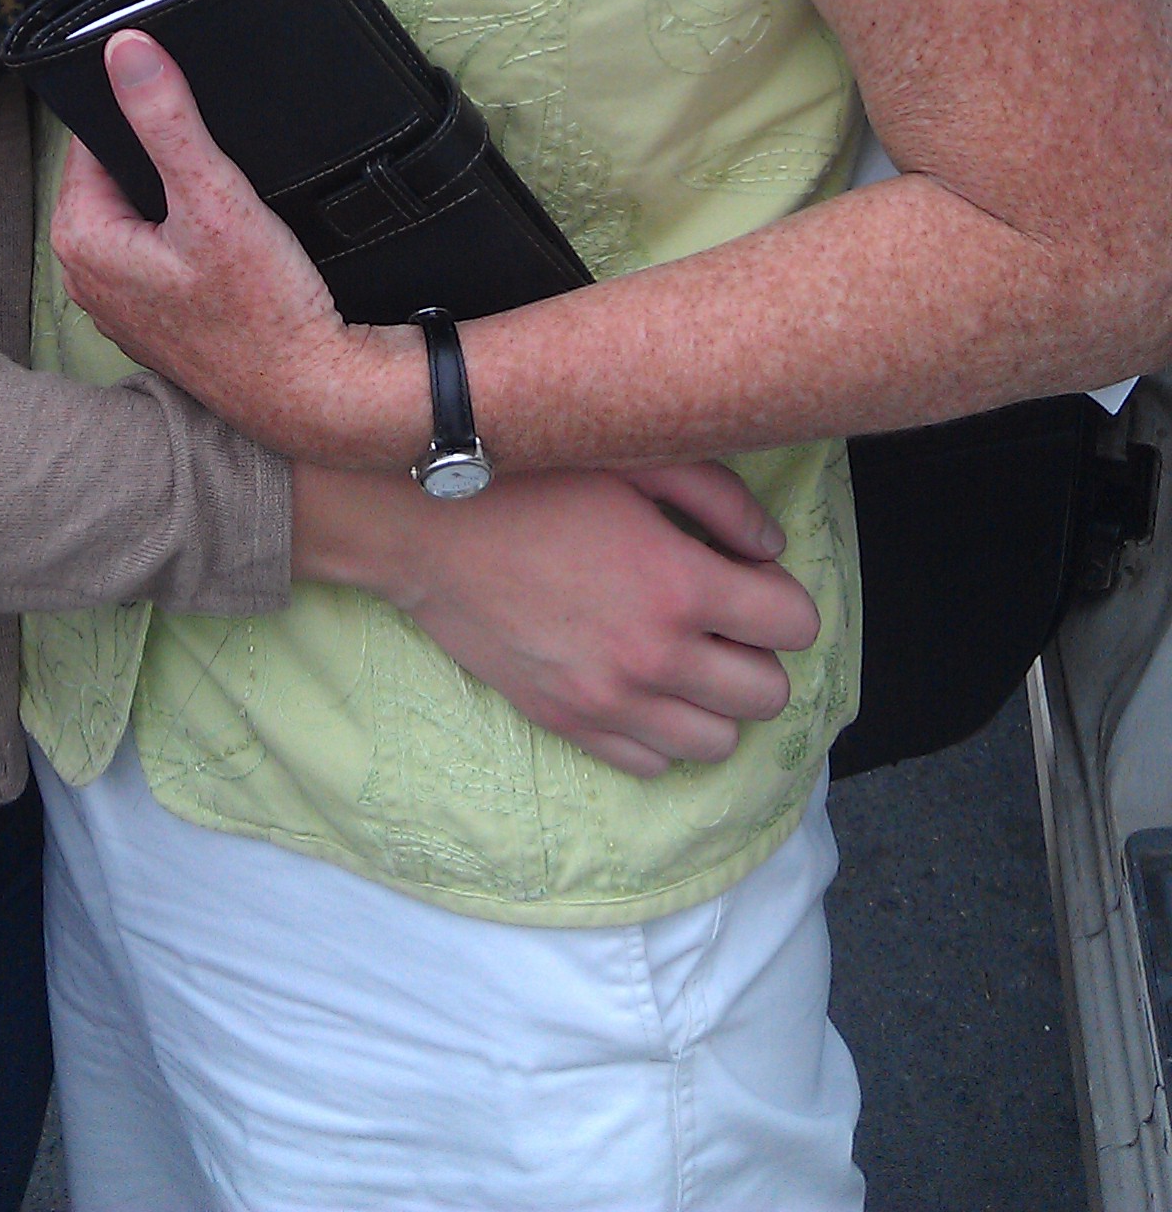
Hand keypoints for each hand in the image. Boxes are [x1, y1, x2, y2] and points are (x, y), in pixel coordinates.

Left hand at [50, 29, 425, 465]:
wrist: (314, 393)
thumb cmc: (263, 309)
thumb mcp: (213, 196)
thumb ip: (166, 118)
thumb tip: (125, 47)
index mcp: (80, 239)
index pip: (93, 140)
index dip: (139, 114)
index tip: (183, 102)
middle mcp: (87, 277)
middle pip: (118, 176)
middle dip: (160, 155)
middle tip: (216, 152)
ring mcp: (122, 305)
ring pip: (143, 213)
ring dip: (178, 196)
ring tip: (226, 192)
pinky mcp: (159, 321)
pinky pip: (162, 252)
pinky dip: (190, 236)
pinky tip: (232, 236)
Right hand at [291, 460, 820, 778]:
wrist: (426, 528)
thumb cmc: (530, 480)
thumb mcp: (634, 459)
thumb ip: (719, 499)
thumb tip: (772, 547)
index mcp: (681, 586)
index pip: (795, 624)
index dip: (783, 597)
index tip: (753, 579)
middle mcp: (655, 658)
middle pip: (767, 694)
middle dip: (759, 653)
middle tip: (722, 618)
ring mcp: (610, 701)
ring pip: (718, 742)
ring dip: (715, 699)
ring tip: (684, 655)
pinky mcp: (568, 723)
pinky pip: (652, 762)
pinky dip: (661, 730)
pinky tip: (640, 683)